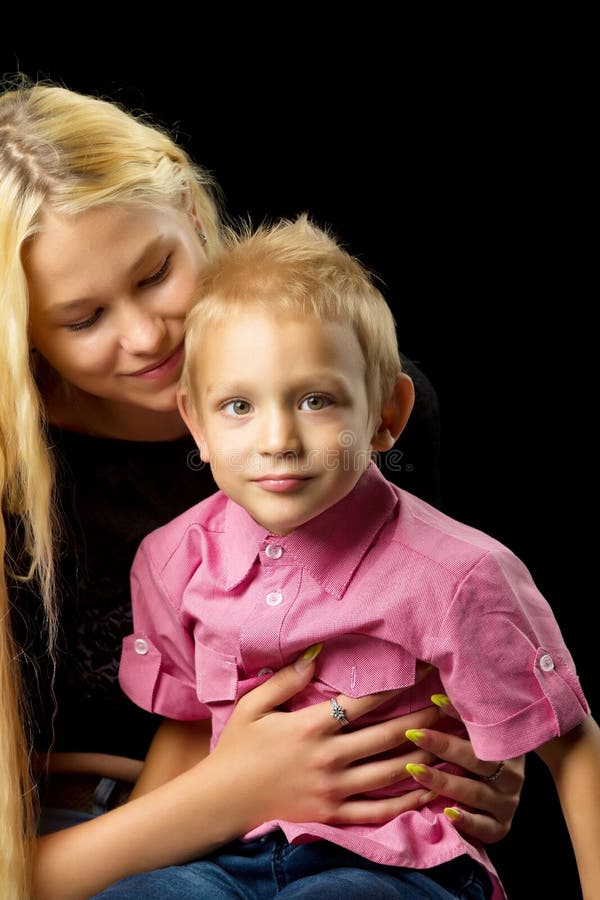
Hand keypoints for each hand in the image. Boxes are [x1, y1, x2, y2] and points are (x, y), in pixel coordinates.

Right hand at [211, 656, 443, 830]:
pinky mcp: (333, 814)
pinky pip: (378, 810)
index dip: (398, 684)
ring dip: (422, 755)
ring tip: (448, 739)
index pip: (366, 701)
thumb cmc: (239, 746)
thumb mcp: (255, 705)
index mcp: (312, 726)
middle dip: (422, 717)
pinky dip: (406, 802)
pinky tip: (427, 790)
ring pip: (390, 772)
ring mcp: (334, 789)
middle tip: (448, 704)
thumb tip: (317, 653)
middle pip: (388, 735)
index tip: (422, 671)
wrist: (223, 798)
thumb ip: (287, 678)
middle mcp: (329, 757)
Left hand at [403, 694, 525, 843]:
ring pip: (476, 791)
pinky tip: (448, 812)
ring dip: (444, 780)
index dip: (459, 714)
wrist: (498, 800)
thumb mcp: (473, 738)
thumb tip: (431, 684)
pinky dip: (467, 820)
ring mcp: (507, 802)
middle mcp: (512, 774)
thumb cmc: (476, 759)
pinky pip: (484, 827)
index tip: (433, 700)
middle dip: (443, 745)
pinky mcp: (500, 828)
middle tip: (413, 734)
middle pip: (478, 759)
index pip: (484, 728)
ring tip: (415, 771)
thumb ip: (460, 718)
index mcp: (507, 746)